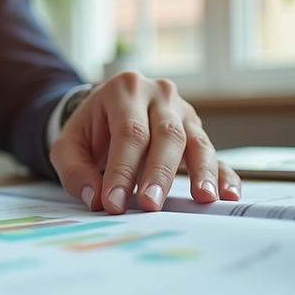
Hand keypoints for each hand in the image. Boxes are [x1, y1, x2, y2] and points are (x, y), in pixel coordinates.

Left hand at [49, 72, 240, 213]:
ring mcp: (182, 111)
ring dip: (201, 172)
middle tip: (151, 204)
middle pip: (166, 134)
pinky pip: (214, 152)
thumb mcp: (68, 146)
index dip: (122, 170)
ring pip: (196, 141)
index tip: (114, 202)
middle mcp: (158, 95)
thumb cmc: (90, 130)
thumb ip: (75, 171)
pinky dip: (223, 174)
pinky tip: (227, 194)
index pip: (128, 133)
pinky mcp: (197, 131)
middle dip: (158, 173)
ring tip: (203, 198)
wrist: (108, 109)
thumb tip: (96, 199)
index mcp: (124, 90)